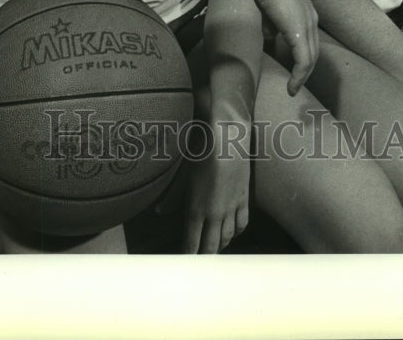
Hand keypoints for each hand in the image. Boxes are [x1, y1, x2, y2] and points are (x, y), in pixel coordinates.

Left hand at [183, 130, 249, 253]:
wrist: (227, 137)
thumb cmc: (200, 153)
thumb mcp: (182, 175)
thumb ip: (172, 198)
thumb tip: (159, 212)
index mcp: (196, 210)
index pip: (192, 243)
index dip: (189, 256)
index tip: (185, 264)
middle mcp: (215, 213)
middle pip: (211, 246)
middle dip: (205, 256)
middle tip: (200, 264)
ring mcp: (231, 207)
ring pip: (228, 237)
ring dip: (220, 245)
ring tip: (214, 250)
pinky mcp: (243, 198)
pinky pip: (242, 223)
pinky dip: (236, 232)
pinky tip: (232, 233)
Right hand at [253, 0, 318, 96]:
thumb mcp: (269, 7)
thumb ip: (272, 23)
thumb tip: (270, 36)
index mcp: (306, 11)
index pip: (309, 39)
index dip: (303, 55)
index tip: (295, 68)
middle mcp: (312, 19)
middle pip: (313, 52)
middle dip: (305, 70)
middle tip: (295, 84)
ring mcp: (308, 27)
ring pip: (310, 60)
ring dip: (302, 77)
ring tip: (293, 88)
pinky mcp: (300, 34)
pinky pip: (303, 62)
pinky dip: (299, 77)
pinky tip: (291, 87)